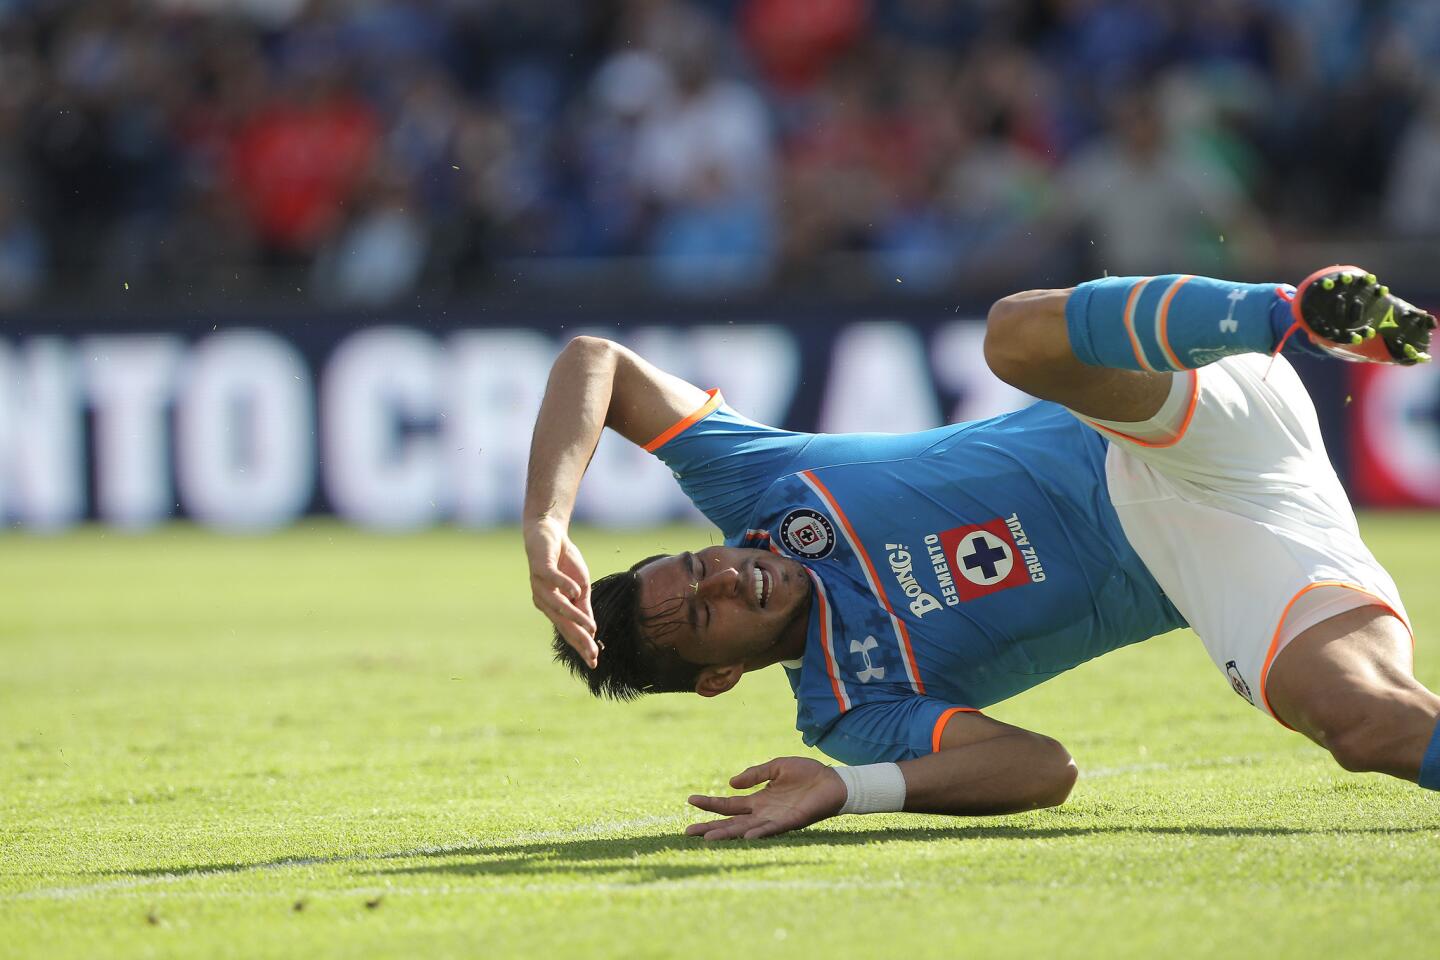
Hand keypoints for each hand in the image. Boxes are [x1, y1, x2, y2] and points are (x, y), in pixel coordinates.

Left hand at [524, 517, 596, 665]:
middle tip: (591, 654)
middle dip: (578, 639)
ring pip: (557, 605)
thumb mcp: (581, 587)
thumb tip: (591, 630)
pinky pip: (552, 578)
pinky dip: (563, 585)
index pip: (569, 630)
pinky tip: (575, 592)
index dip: (581, 645)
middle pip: (563, 624)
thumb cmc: (565, 563)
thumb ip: (583, 606)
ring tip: (590, 627)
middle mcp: (544, 601)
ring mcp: (540, 585)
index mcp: (554, 607)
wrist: (549, 534)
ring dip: (574, 617)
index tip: (594, 662)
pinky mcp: (540, 567)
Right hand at [686, 757, 847, 840]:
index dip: (710, 803)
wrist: (833, 782)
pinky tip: (746, 836)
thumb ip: (755, 773)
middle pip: (731, 822)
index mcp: (758, 799)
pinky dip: (759, 833)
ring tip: (708, 839)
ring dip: (727, 834)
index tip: (690, 800)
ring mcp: (775, 819)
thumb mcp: (776, 766)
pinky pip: (772, 829)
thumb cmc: (807, 774)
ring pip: (745, 829)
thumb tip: (730, 783)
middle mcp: (763, 813)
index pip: (728, 804)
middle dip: (709, 827)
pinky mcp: (791, 821)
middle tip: (687, 832)